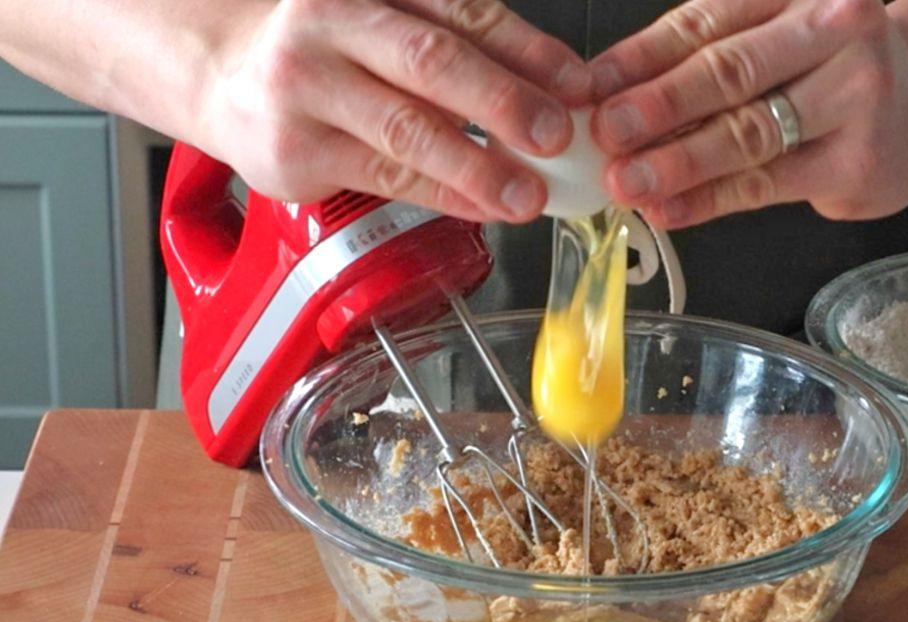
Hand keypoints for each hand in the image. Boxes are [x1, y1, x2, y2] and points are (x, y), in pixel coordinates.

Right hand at [199, 0, 592, 220]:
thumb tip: (548, 91)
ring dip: (479, 167)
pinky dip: (443, 195)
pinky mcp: (295, 152)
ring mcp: (306, 88)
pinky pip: (385, 178)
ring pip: (407, 130)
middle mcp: (331, 24)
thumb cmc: (321, 51)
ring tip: (528, 193)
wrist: (219, 73)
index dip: (527, 50)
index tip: (577, 85)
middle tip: (557, 136)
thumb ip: (455, 47)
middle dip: (505, 102)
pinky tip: (481, 206)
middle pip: (431, 61)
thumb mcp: (383, 23)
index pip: (461, 12)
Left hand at [588, 0, 907, 227]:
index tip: (589, 88)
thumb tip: (608, 97)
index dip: (639, 59)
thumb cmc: (831, 74)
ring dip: (676, 162)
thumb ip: (700, 63)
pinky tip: (668, 210)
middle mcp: (833, 31)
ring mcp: (853, 96)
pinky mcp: (856, 161)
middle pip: (727, 73)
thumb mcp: (772, 46)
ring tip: (625, 182)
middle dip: (655, 107)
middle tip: (603, 134)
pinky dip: (709, 199)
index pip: (705, 24)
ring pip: (745, 134)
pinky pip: (765, 185)